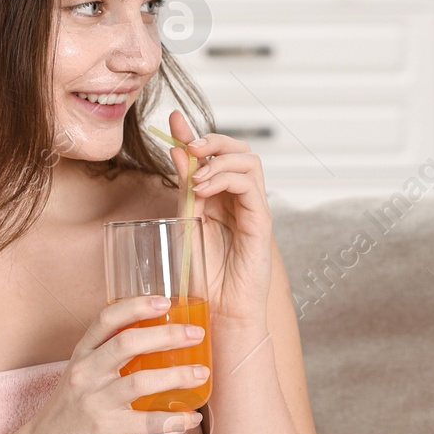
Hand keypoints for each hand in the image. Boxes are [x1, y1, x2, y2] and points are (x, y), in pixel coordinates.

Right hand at [21, 295, 208, 433]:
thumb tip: (159, 341)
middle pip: (127, 343)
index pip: (106, 319)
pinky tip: (192, 417)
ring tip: (201, 373)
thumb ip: (109, 357)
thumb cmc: (71, 408)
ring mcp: (93, 400)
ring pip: (140, 381)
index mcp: (82, 354)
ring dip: (177, 375)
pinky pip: (145, 422)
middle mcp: (85, 372)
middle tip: (196, 334)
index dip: (136, 306)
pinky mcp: (103, 428)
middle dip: (167, 336)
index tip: (165, 301)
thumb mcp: (83, 374)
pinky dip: (173, 419)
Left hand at [164, 110, 272, 326]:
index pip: (213, 156)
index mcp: (220, 198)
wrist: (219, 313)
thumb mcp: (185, 223)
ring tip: (196, 177)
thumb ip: (183, 190)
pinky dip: (226, 179)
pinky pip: (251, 186)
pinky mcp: (262, 223)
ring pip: (248, 161)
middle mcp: (240, 200)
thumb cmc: (203, 277)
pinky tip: (203, 189)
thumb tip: (175, 152)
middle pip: (237, 150)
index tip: (172, 120)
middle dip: (212, 140)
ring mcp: (253, 210)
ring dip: (219, 159)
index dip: (194, 134)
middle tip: (188, 146)